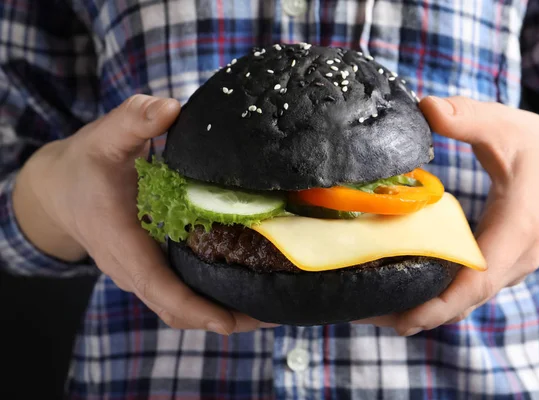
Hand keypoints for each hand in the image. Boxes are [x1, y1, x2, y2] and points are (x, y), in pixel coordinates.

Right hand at [13, 95, 273, 333]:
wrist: (61, 190)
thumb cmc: (85, 166)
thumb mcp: (105, 136)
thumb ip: (135, 119)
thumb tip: (170, 108)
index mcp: (121, 242)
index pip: (157, 286)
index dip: (193, 307)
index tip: (227, 322)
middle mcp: (133, 268)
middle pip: (177, 309)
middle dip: (224, 319)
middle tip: (272, 314)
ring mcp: (143, 272)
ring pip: (182, 307)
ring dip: (223, 313)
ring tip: (270, 307)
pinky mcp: (152, 268)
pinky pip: (182, 294)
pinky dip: (211, 299)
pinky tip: (246, 286)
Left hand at [355, 96, 538, 334]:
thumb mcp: (506, 126)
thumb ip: (467, 116)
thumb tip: (424, 107)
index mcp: (516, 229)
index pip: (475, 281)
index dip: (437, 304)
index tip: (399, 319)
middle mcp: (514, 259)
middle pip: (462, 302)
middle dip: (415, 314)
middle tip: (362, 314)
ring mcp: (510, 267)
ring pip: (464, 301)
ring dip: (422, 309)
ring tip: (372, 309)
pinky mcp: (502, 265)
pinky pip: (467, 289)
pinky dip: (436, 296)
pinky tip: (402, 289)